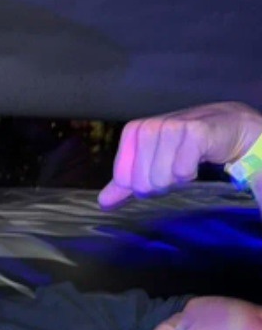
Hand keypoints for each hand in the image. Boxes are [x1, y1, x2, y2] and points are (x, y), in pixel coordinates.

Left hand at [98, 102, 261, 208]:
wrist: (227, 129)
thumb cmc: (185, 147)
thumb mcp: (151, 164)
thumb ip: (126, 183)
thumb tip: (102, 203)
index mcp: (134, 131)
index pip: (124, 179)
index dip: (143, 184)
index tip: (159, 170)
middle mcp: (150, 126)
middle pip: (142, 183)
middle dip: (161, 184)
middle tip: (175, 168)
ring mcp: (172, 126)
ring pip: (161, 179)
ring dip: (177, 180)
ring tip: (186, 163)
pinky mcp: (195, 132)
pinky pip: (182, 171)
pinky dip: (191, 174)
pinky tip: (198, 160)